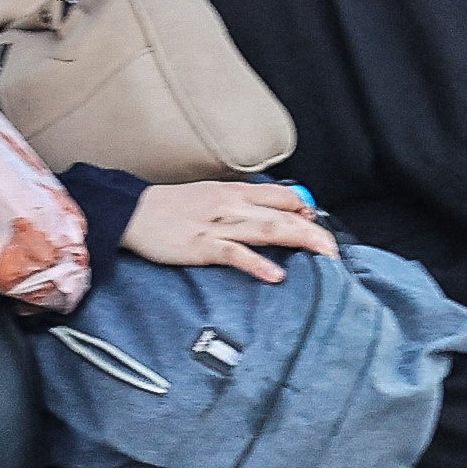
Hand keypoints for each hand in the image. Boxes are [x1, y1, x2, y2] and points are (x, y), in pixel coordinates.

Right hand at [121, 180, 333, 284]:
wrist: (131, 212)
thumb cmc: (170, 208)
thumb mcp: (209, 197)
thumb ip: (239, 204)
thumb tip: (267, 214)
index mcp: (234, 192)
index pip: (282, 197)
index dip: (306, 210)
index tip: (320, 226)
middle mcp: (231, 205)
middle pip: (283, 215)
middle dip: (315, 231)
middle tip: (335, 251)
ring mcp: (217, 226)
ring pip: (268, 230)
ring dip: (301, 241)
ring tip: (325, 257)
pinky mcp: (201, 246)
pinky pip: (234, 254)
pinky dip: (257, 264)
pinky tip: (276, 275)